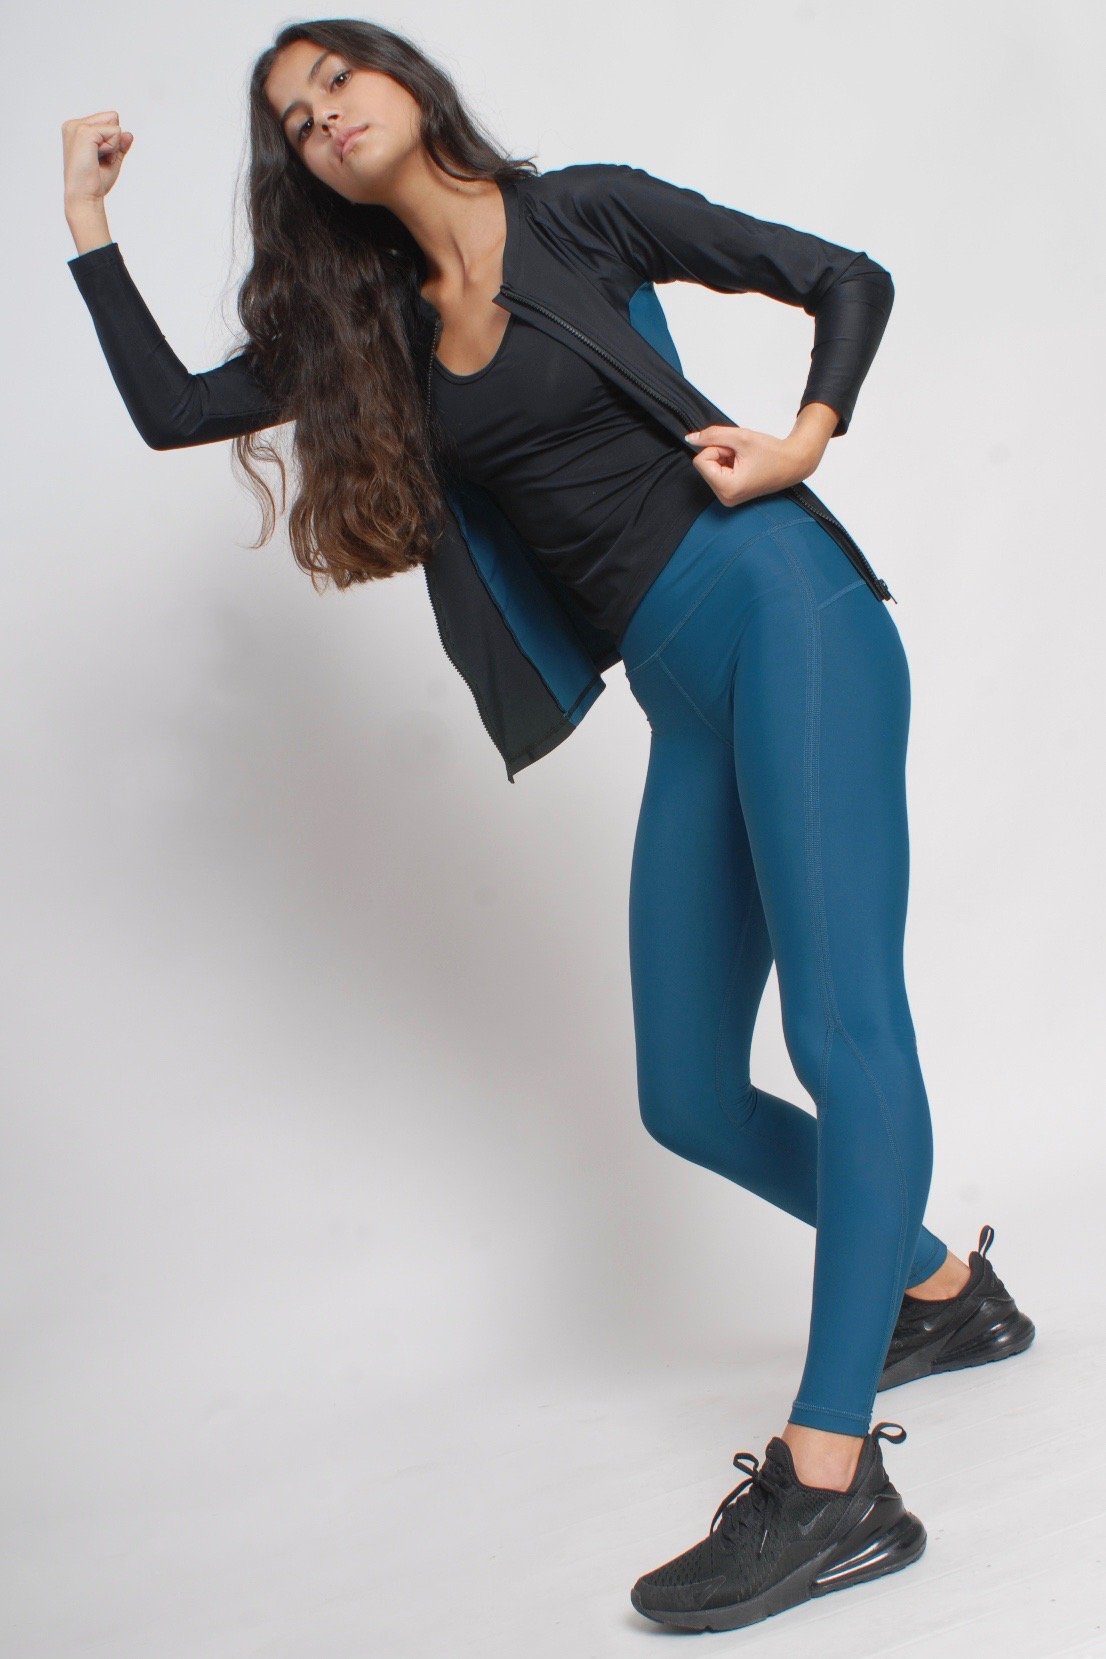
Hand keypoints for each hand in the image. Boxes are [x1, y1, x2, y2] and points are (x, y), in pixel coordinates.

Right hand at [62, 111, 133, 206]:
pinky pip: (115, 132)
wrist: (85, 197)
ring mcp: (77, 126)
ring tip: (97, 160)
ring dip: (112, 146)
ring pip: (114, 124)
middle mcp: (73, 124)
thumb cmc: (94, 182)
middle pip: (113, 117)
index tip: (99, 159)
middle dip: (113, 141)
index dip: (112, 142)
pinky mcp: (84, 132)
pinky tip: (97, 159)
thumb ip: (120, 146)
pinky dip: (112, 148)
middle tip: (100, 160)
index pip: (109, 120)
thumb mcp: (111, 161)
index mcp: (76, 129)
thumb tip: (129, 134)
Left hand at [683, 424, 821, 506]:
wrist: (793, 463)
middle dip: (721, 453)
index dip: (717, 448)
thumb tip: (690, 438)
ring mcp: (727, 498)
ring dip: (724, 457)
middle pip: (704, 465)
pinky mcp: (730, 494)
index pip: (700, 460)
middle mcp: (725, 498)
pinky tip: (744, 464)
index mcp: (727, 488)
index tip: (736, 450)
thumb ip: (712, 435)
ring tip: (745, 459)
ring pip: (710, 467)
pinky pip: (717, 472)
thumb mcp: (740, 437)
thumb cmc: (772, 452)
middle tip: (743, 455)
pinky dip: (727, 463)